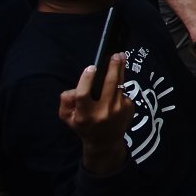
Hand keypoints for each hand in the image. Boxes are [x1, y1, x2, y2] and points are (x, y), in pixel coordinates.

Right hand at [59, 53, 132, 173]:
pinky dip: (119, 86)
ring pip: (119, 84)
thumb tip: (74, 88)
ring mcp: (118, 110)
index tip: (91, 67)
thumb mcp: (68, 118)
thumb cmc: (84, 126)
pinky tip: (116, 85)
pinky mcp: (129, 108)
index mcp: (85, 115)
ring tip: (120, 57)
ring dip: (120, 69)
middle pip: (109, 84)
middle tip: (115, 55)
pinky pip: (123, 92)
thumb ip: (66, 102)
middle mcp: (103, 113)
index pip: (83, 94)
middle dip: (113, 67)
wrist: (105, 141)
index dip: (86, 80)